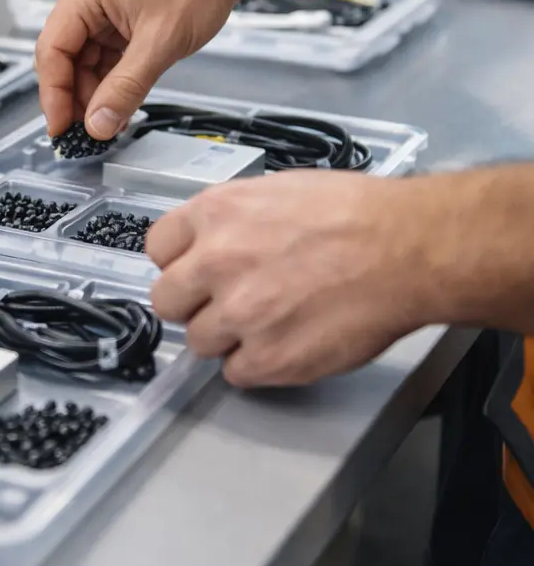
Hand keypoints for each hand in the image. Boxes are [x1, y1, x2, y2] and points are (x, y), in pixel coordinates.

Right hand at [35, 0, 240, 139]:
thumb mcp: (159, 43)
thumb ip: (126, 87)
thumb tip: (98, 124)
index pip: (52, 51)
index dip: (53, 95)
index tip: (61, 129)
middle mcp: (84, 2)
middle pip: (64, 61)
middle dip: (76, 99)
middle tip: (88, 134)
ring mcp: (101, 14)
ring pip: (84, 65)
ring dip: (95, 96)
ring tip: (110, 123)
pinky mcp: (118, 24)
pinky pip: (104, 61)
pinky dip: (111, 85)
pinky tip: (120, 106)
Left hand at [146, 171, 435, 386]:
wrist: (408, 249)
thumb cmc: (356, 214)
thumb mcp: (276, 191)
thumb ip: (230, 220)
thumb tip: (208, 242)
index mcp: (214, 214)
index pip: (157, 247)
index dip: (179, 262)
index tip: (194, 270)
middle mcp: (215, 263)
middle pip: (166, 301)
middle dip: (193, 303)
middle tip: (225, 301)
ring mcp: (238, 314)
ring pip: (198, 341)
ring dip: (226, 337)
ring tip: (269, 321)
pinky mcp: (267, 358)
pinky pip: (236, 373)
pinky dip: (257, 365)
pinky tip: (286, 343)